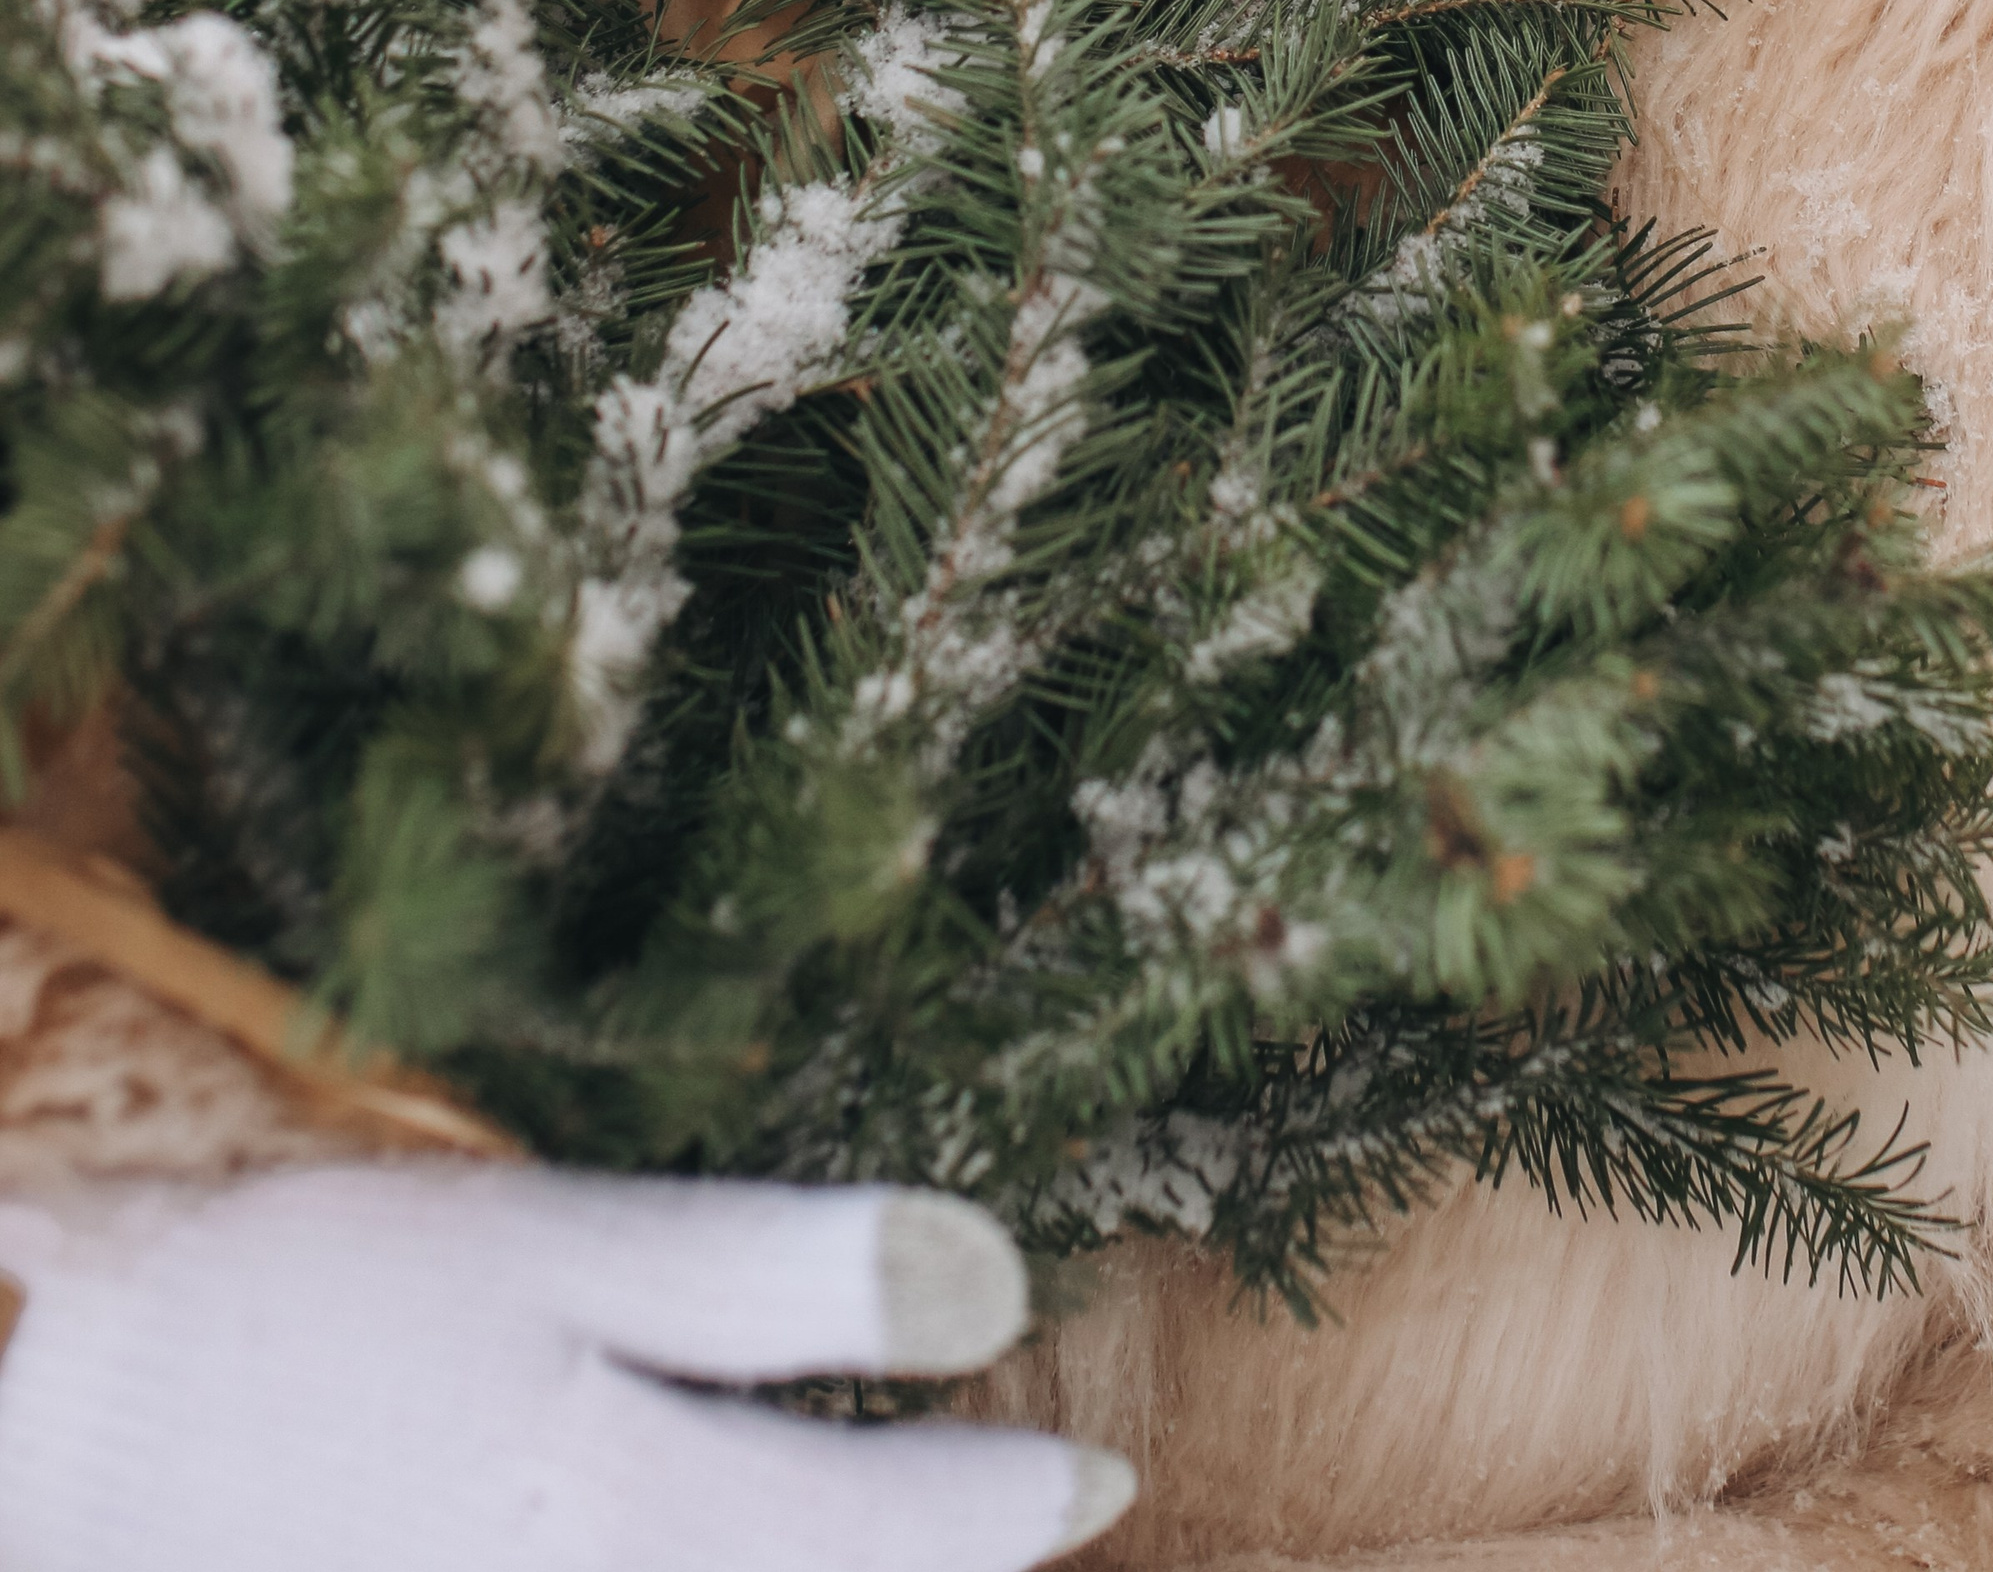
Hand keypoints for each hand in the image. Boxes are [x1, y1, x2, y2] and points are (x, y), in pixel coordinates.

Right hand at [0, 1164, 1129, 1571]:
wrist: (74, 1442)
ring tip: (885, 1540)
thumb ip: (776, 1274)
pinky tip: (742, 1553)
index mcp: (637, 1505)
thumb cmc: (321, 1306)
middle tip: (1023, 1524)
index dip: (1014, 1506)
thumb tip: (992, 1277)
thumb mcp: (552, 1246)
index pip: (900, 1532)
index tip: (1095, 1473)